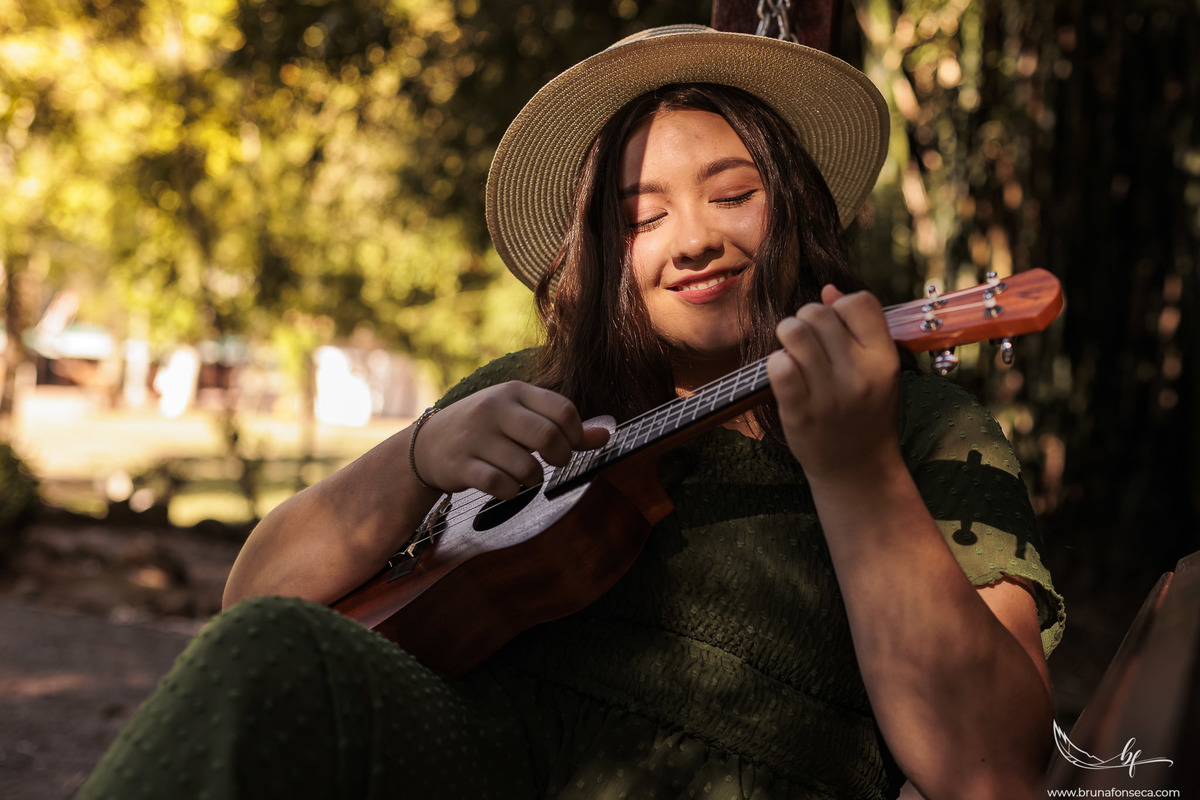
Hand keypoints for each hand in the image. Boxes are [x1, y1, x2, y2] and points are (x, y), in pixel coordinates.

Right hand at [412, 381, 609, 498]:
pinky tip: (506, 486)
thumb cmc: (486, 429)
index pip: (562, 409)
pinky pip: (500, 485)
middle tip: (554, 463)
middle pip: (547, 436)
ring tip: (526, 475)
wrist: (427, 444)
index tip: (571, 446)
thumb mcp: (520, 416)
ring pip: (525, 466)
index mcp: (513, 392)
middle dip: (560, 457)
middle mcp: (494, 409)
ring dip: (534, 479)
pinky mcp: (460, 464)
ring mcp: (475, 437)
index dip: (577, 435)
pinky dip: (511, 492)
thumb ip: (562, 425)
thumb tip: (607, 435)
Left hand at [766, 285, 900, 481]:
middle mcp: (860, 375)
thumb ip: (859, 329)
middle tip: (806, 342)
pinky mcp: (800, 412)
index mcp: (884, 360)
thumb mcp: (877, 371)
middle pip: (818, 313)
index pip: (859, 302)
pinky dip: (776, 363)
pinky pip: (778, 365)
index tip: (835, 329)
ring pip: (794, 332)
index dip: (839, 308)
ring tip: (792, 352)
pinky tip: (785, 375)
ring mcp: (829, 395)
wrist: (858, 470)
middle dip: (805, 319)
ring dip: (787, 336)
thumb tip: (829, 290)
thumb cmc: (866, 413)